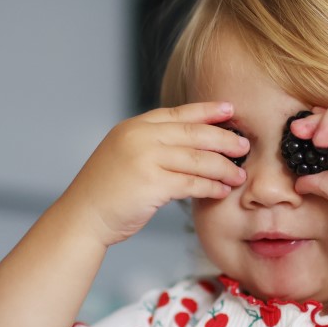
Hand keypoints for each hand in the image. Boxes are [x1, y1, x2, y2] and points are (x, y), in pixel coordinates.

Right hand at [64, 102, 249, 246]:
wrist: (82, 217)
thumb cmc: (106, 192)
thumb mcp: (124, 155)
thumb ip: (151, 144)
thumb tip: (189, 145)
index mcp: (134, 127)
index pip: (178, 113)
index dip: (207, 111)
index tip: (230, 109)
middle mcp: (139, 137)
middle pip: (193, 133)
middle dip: (224, 139)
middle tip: (245, 145)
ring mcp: (145, 159)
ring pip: (197, 159)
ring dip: (223, 167)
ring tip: (239, 174)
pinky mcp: (151, 183)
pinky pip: (192, 183)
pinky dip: (211, 187)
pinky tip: (221, 191)